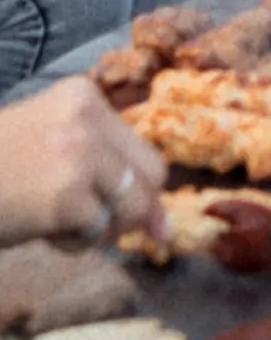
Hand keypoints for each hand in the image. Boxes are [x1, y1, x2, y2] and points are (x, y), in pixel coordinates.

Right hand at [0, 78, 166, 248]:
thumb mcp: (47, 150)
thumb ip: (101, 170)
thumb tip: (163, 227)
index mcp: (81, 96)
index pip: (140, 149)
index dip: (139, 189)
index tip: (133, 216)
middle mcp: (86, 117)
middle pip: (150, 176)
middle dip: (131, 210)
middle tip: (89, 227)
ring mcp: (79, 153)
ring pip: (132, 206)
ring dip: (100, 229)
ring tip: (52, 224)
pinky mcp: (67, 194)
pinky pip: (97, 231)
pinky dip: (73, 243)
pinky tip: (38, 231)